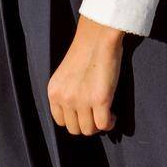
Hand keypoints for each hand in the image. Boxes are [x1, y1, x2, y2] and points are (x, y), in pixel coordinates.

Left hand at [47, 14, 125, 135]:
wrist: (98, 37)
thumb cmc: (85, 52)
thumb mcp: (65, 76)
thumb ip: (67, 93)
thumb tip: (77, 114)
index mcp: (53, 92)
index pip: (60, 122)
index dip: (75, 120)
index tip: (85, 114)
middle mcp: (64, 98)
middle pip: (75, 129)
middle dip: (87, 124)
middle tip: (97, 115)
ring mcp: (81, 101)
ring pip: (89, 130)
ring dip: (99, 125)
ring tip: (105, 114)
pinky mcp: (100, 99)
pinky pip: (104, 124)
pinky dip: (110, 123)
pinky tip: (113, 115)